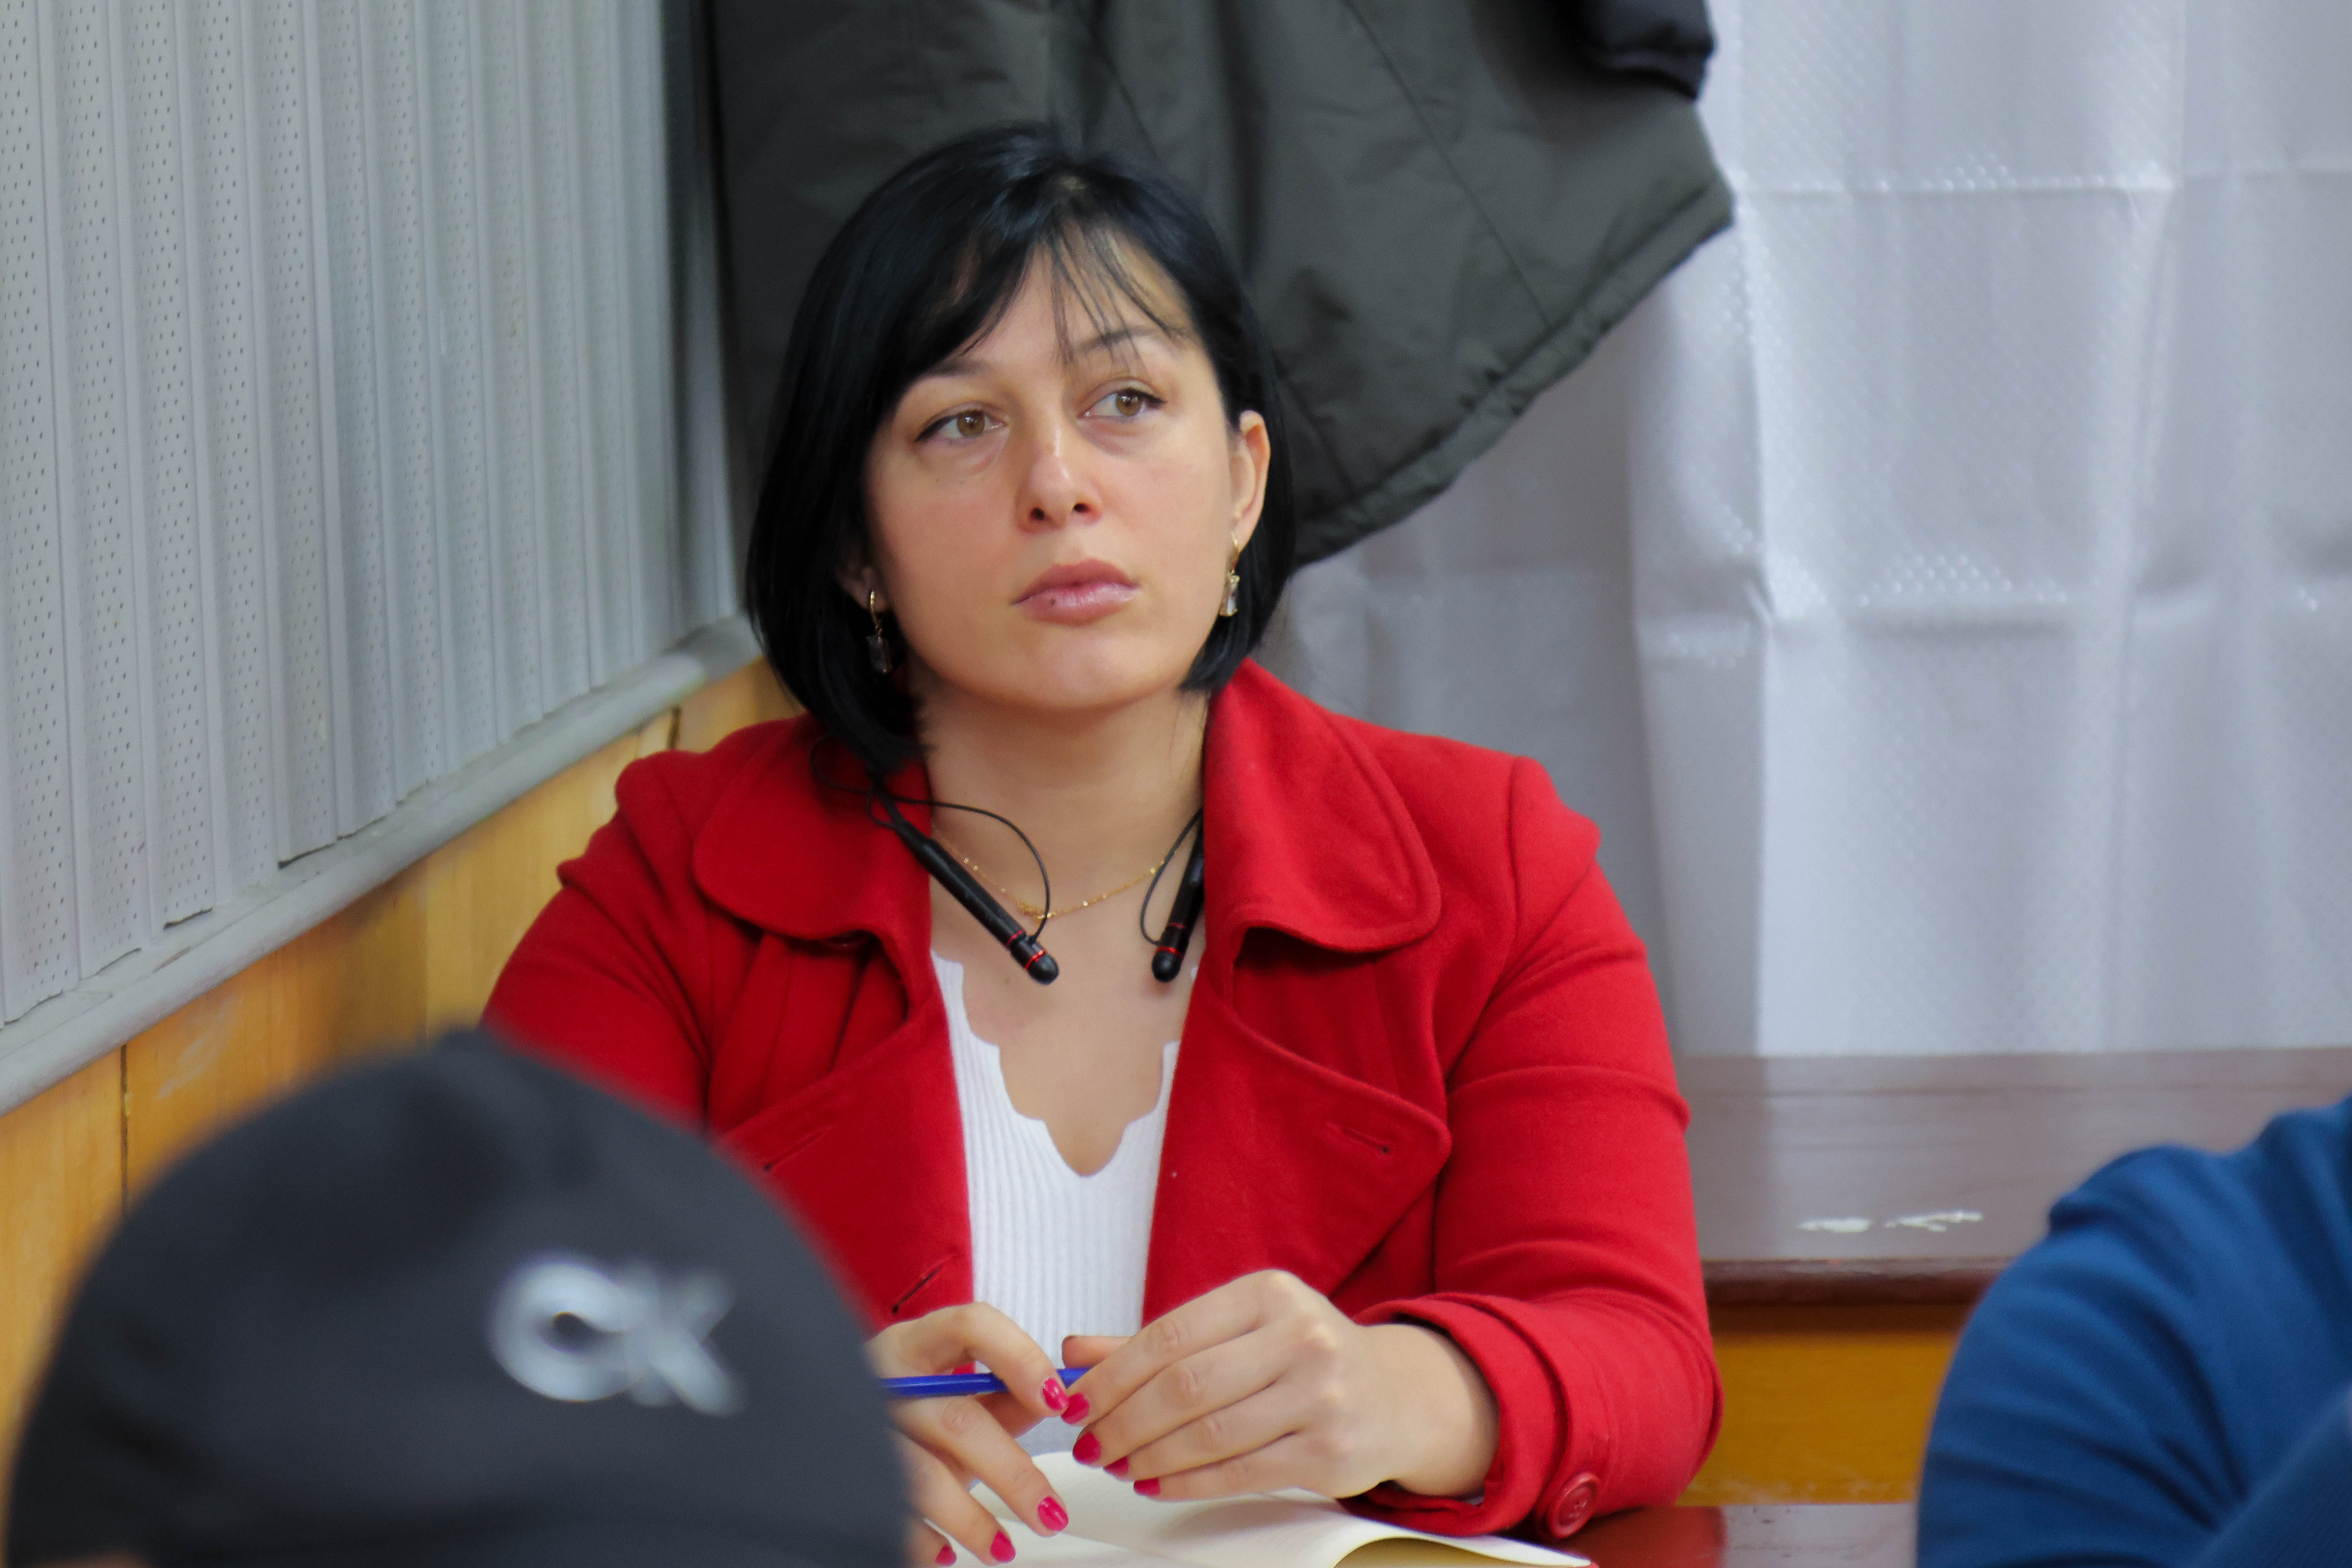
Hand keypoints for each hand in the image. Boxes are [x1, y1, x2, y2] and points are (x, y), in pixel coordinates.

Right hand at [867, 1303, 1086, 1563]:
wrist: (830, 1422)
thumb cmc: (910, 1409)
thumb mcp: (957, 1393)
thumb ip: (1007, 1393)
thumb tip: (1069, 1397)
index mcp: (917, 1343)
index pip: (972, 1325)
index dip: (1019, 1358)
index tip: (1057, 1400)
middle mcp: (886, 1377)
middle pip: (958, 1420)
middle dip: (1014, 1473)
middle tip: (1052, 1514)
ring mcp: (862, 1426)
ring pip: (922, 1475)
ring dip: (971, 1519)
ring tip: (1003, 1549)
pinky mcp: (844, 1475)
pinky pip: (887, 1512)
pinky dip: (920, 1539)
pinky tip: (944, 1554)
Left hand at [1059, 1270, 1498, 1502]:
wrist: (1395, 1396)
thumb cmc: (1301, 1358)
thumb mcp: (1236, 1330)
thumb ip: (1155, 1342)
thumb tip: (1075, 1354)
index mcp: (1268, 1294)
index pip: (1170, 1335)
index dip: (1112, 1375)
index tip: (1076, 1402)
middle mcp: (1300, 1337)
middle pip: (1185, 1386)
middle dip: (1123, 1421)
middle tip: (1090, 1443)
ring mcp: (1320, 1395)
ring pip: (1209, 1434)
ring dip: (1149, 1457)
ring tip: (1118, 1464)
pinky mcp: (1330, 1452)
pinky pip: (1239, 1473)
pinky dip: (1186, 1483)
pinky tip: (1156, 1483)